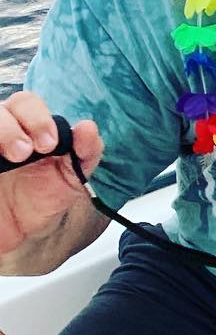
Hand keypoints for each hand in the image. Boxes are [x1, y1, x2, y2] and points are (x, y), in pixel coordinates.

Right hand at [0, 95, 102, 259]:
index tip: (50, 144)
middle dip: (20, 124)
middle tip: (29, 151)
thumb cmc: (43, 198)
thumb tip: (87, 127)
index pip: (27, 103)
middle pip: (6, 106)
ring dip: (4, 131)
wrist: (19, 231)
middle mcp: (5, 130)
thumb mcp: (72, 178)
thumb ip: (86, 153)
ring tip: (17, 156)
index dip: (38, 118)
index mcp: (28, 127)